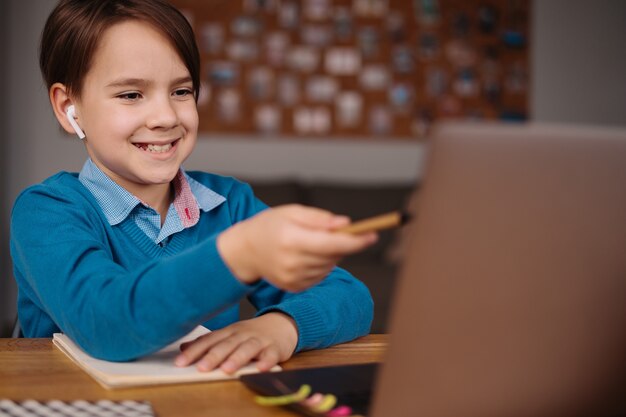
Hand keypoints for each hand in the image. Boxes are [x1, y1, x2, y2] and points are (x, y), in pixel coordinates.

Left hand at [174, 312, 297, 373]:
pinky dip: (266, 361)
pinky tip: (260, 368)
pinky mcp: (275, 349)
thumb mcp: (229, 335)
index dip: (194, 351)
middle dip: (214, 356)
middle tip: (201, 368)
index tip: (180, 362)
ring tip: (227, 369)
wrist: (281, 324)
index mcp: (229, 332)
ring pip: (247, 348)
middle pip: (227, 344)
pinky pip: (271, 355)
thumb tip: (183, 347)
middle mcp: (243, 334)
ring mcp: (260, 341)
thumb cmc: (251, 333)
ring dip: (237, 358)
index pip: (209, 340)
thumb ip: (208, 341)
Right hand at [218, 204, 376, 291]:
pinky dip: (321, 264)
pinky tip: (307, 254)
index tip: (373, 235)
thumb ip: (319, 218)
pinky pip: (320, 275)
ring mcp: (293, 278)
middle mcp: (292, 262)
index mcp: (291, 239)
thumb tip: (346, 225)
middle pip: (334, 255)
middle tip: (346, 231)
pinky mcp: (294, 288)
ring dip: (332, 253)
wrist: (244, 251)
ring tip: (313, 241)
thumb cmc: (270, 225)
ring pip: (329, 265)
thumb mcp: (292, 212)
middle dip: (345, 243)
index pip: (331, 244)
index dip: (355, 241)